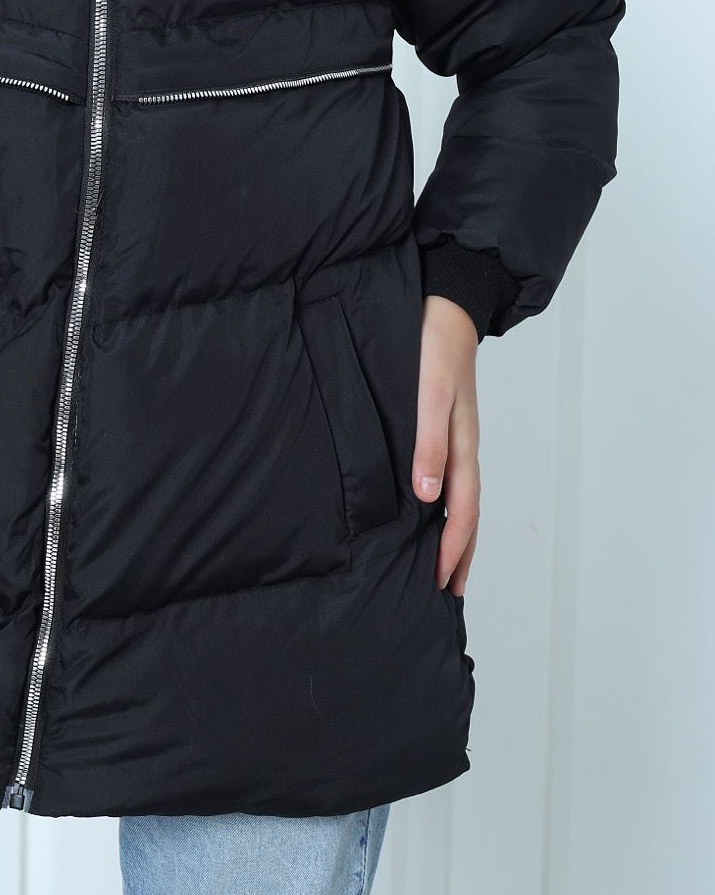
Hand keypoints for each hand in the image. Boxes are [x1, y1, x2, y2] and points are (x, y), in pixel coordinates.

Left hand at [412, 294, 479, 597]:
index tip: (440, 583)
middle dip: (459, 553)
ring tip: (442, 563)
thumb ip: (428, 442)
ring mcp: (455, 434)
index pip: (462, 511)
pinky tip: (428, 506)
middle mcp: (462, 446)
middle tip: (446, 591)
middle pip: (467, 511)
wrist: (444, 302)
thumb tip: (428, 497)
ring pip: (460, 496)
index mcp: (462, 445)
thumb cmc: (434, 345)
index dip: (453, 550)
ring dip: (454, 532)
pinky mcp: (443, 421)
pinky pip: (449, 473)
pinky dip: (444, 501)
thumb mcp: (429, 395)